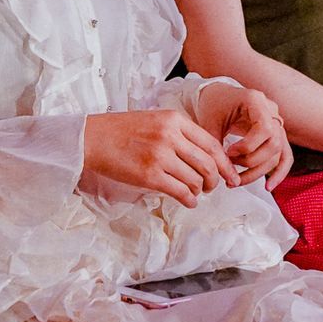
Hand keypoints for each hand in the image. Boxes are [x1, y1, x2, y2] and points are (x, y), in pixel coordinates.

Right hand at [83, 109, 240, 206]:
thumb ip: (179, 133)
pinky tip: (188, 201)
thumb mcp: (155, 120)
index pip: (212, 144)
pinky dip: (189, 200)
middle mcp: (170, 136)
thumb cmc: (121, 130)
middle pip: (208, 164)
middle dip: (215, 180)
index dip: (225, 163)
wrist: (92, 139)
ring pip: (195, 180)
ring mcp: (160, 156)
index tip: (230, 175)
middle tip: (212, 187)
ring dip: (200, 191)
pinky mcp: (149, 176)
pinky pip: (180, 192)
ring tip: (196, 193)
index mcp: (174, 120)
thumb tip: (204, 154)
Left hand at [194, 82, 293, 189]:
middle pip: (274, 144)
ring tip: (237, 180)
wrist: (216, 96)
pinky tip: (269, 187)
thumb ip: (217, 148)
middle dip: (252, 162)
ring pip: (278, 153)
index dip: (248, 146)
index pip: (265, 129)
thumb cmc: (212, 106)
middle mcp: (271, 110)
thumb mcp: (209, 123)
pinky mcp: (276, 135)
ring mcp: (276, 122)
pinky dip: (279, 172)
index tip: (229, 152)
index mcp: (256, 100)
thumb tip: (228, 177)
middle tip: (230, 166)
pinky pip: (285, 156)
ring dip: (259, 171)